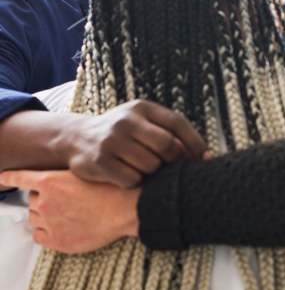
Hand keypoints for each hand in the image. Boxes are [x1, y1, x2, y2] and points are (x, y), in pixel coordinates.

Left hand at [0, 170, 139, 253]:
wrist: (126, 209)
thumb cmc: (113, 188)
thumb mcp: (87, 171)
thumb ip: (65, 176)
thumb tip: (56, 180)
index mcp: (50, 181)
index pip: (20, 178)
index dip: (9, 176)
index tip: (2, 176)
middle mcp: (44, 201)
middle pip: (32, 198)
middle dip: (44, 197)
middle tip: (64, 199)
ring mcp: (49, 222)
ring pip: (34, 217)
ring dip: (45, 215)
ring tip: (67, 213)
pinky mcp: (56, 240)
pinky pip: (38, 235)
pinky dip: (45, 231)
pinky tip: (60, 227)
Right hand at [61, 100, 206, 187]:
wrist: (75, 138)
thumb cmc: (122, 133)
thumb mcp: (142, 122)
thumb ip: (169, 132)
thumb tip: (203, 156)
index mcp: (141, 108)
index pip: (177, 123)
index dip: (195, 142)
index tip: (204, 158)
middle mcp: (126, 121)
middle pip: (166, 146)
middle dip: (173, 160)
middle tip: (169, 166)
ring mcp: (111, 141)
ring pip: (151, 166)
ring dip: (153, 173)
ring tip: (142, 168)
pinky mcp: (99, 162)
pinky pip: (132, 180)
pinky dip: (135, 182)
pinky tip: (127, 175)